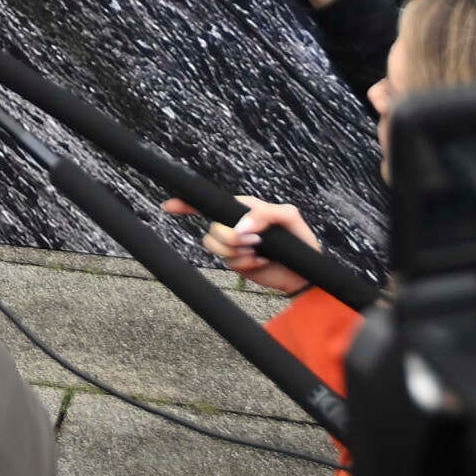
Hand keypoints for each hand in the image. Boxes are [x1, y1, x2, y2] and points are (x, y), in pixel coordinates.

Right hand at [166, 193, 317, 296]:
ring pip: (214, 246)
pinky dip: (246, 263)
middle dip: (230, 238)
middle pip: (212, 228)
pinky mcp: (237, 263)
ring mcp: (234, 245)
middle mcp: (234, 224)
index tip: (170, 205)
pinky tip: (260, 262)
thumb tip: (241, 227)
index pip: (211, 203)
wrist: (305, 271)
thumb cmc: (300, 239)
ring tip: (258, 251)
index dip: (188, 203)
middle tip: (255, 241)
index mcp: (244, 208)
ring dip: (237, 251)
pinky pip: (229, 262)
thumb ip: (265, 215)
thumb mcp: (289, 217)